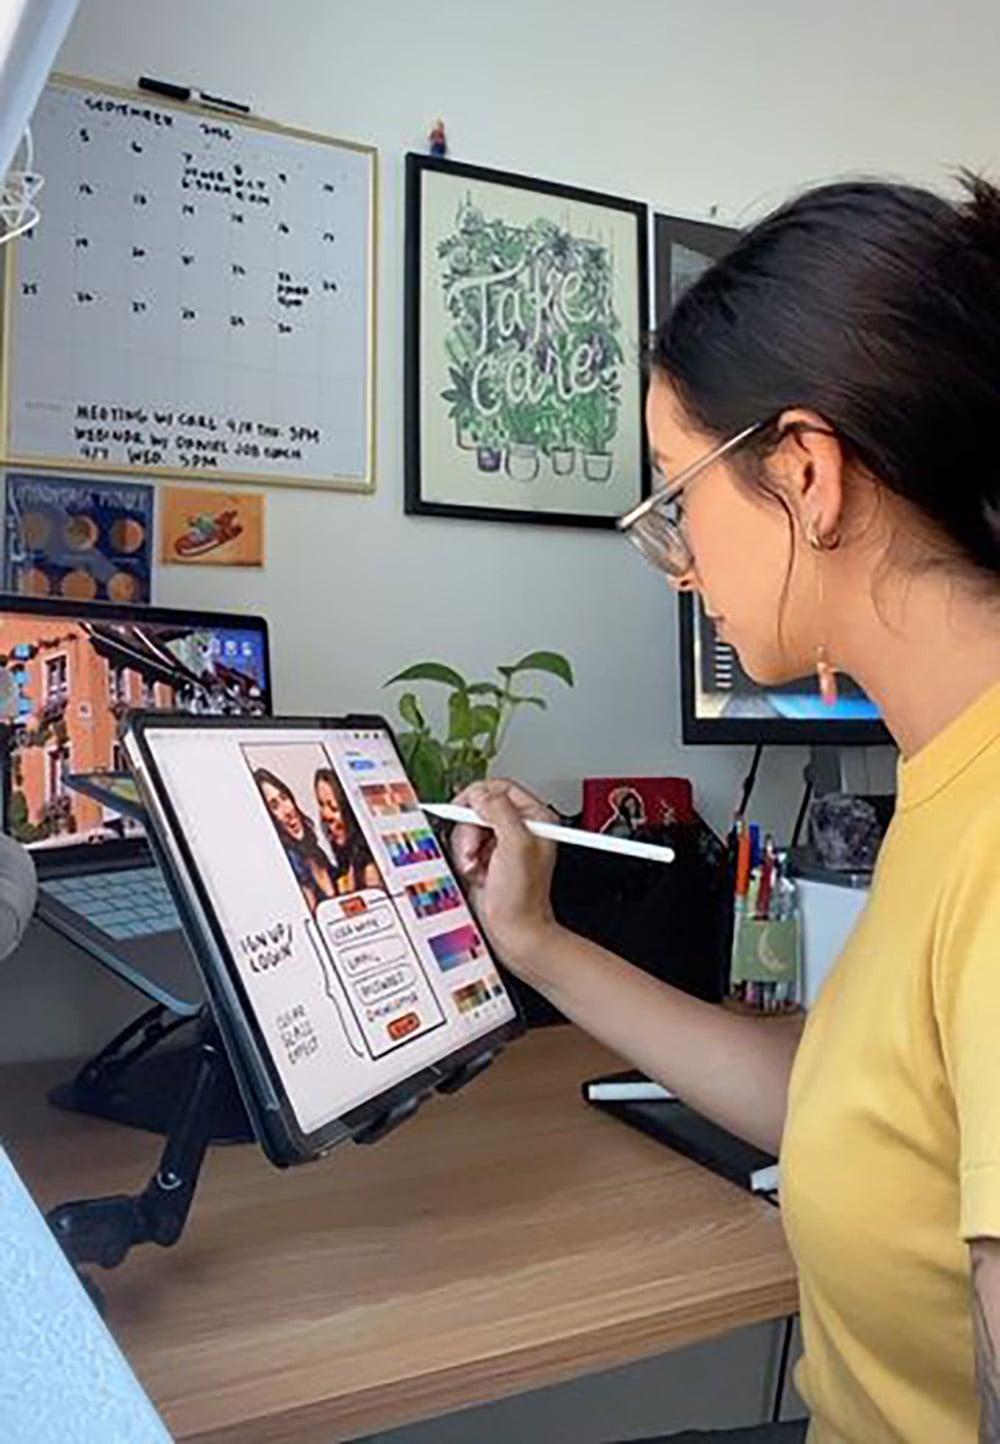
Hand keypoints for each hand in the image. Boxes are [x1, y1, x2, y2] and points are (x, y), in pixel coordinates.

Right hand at [449, 778, 559, 970]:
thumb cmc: (523, 896)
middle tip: (476, 850)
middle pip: (479, 807)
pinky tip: (476, 874)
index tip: (466, 808)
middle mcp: (517, 828)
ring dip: (466, 848)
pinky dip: (464, 860)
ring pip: (468, 827)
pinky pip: (463, 846)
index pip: (502, 788)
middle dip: (471, 829)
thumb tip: (480, 794)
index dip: (480, 795)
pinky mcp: (485, 858)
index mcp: (534, 817)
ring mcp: (500, 844)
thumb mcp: (515, 845)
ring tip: (478, 867)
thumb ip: (499, 812)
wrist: (514, 930)